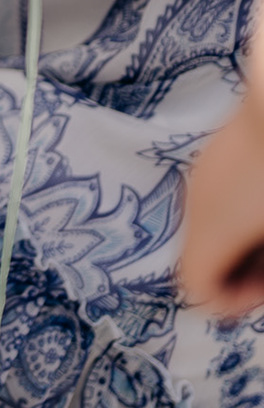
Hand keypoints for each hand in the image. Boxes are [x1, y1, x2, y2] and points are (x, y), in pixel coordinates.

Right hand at [179, 85, 263, 316]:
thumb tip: (242, 282)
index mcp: (212, 228)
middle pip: (199, 256)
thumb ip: (253, 269)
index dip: (234, 303)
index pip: (198, 289)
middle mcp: (196, 201)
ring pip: (208, 222)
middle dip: (238, 271)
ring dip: (240, 240)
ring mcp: (205, 170)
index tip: (263, 292)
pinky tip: (262, 200)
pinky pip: (219, 195)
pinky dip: (240, 210)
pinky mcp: (219, 149)